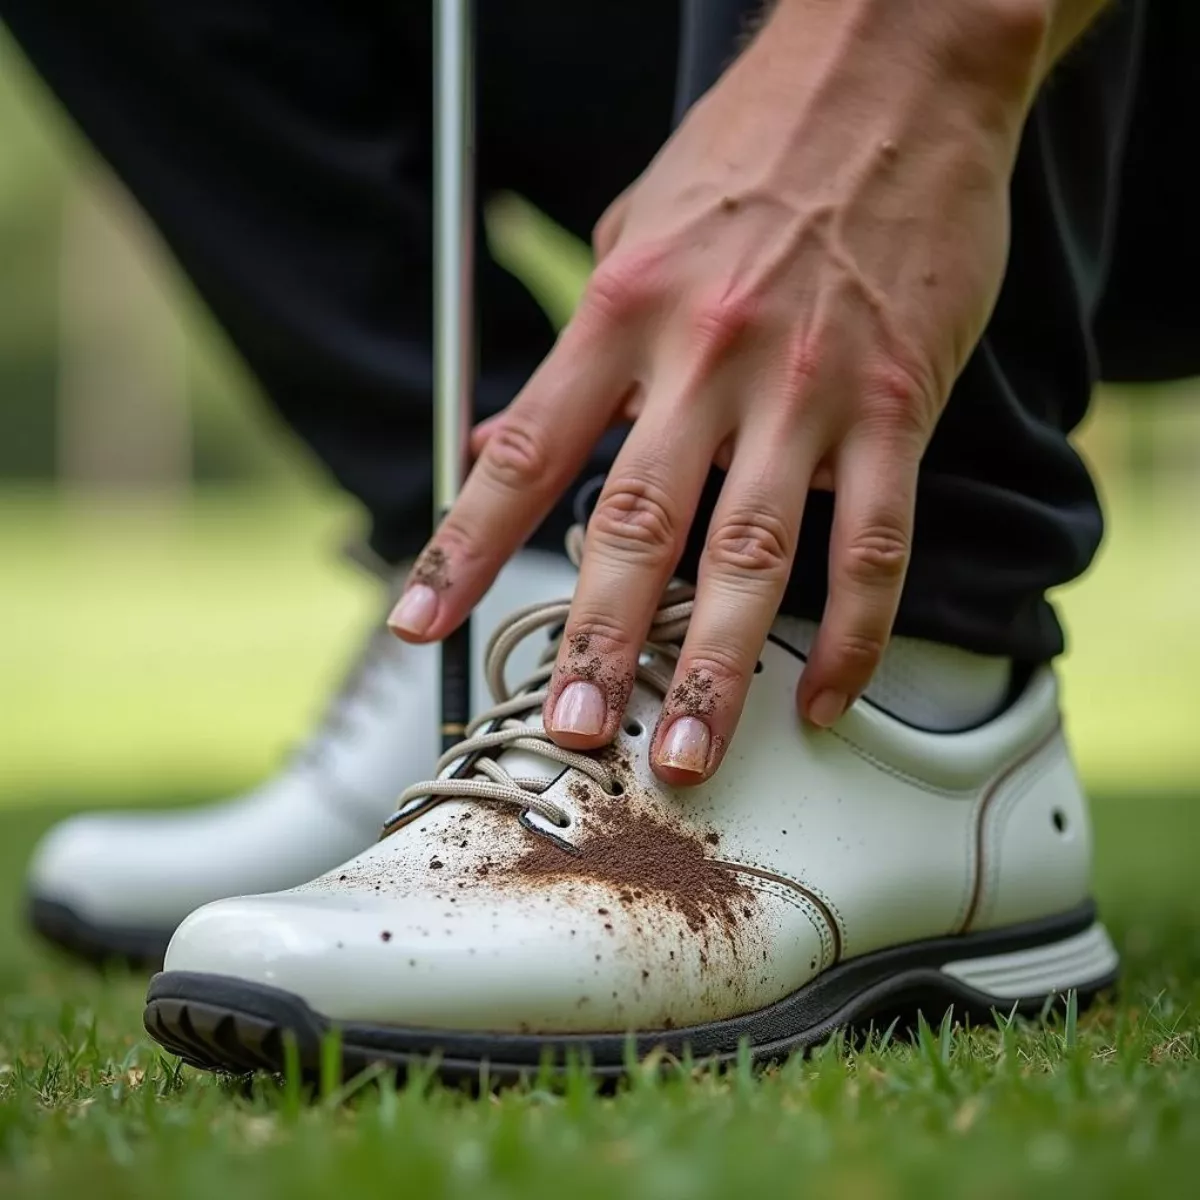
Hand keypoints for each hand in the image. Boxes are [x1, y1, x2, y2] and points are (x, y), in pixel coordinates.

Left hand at [391, 0, 1058, 783]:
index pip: (521, 454)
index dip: (462, 550)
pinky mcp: (897, 405)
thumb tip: (505, 437)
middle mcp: (707, 357)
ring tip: (682, 753)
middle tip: (571, 732)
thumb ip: (578, 353)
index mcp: (623, 312)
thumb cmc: (751, 154)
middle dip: (597, 642)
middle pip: (634, 525)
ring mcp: (807, 387)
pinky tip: (824, 695)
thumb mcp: (633, 236)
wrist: (897, 67)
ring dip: (714, 669)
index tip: (423, 627)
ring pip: (753, 553)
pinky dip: (854, 633)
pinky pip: (875, 542)